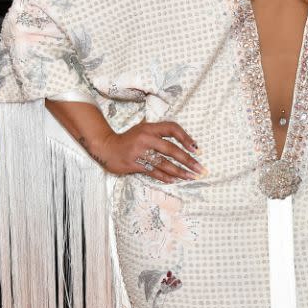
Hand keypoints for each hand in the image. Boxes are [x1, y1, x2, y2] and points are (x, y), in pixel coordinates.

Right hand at [83, 120, 205, 183]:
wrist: (106, 147)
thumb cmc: (130, 139)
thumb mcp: (144, 130)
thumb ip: (160, 134)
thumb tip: (185, 145)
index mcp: (150, 127)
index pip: (172, 129)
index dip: (186, 138)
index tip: (197, 149)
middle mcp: (146, 138)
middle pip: (171, 150)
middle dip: (188, 160)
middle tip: (200, 169)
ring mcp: (139, 152)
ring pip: (164, 163)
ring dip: (179, 172)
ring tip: (190, 177)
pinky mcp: (134, 164)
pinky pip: (153, 172)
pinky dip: (165, 177)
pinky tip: (175, 180)